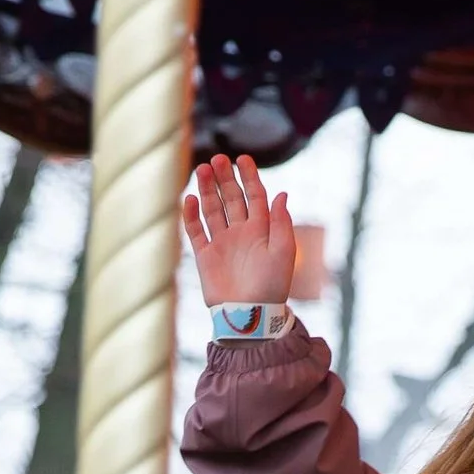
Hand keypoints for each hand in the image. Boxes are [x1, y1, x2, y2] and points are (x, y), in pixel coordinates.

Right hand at [183, 151, 296, 308]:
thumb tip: (281, 194)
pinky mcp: (205, 257)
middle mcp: (241, 233)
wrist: (249, 315)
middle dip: (225, 178)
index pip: (255, 196)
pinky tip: (190, 199)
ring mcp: (222, 243)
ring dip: (207, 190)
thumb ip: (281, 223)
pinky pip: (196, 232)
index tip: (242, 158)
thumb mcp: (283, 252)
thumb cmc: (271, 287)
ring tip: (201, 169)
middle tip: (217, 160)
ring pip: (212, 210)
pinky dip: (191, 216)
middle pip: (231, 198)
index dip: (249, 177)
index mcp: (262, 230)